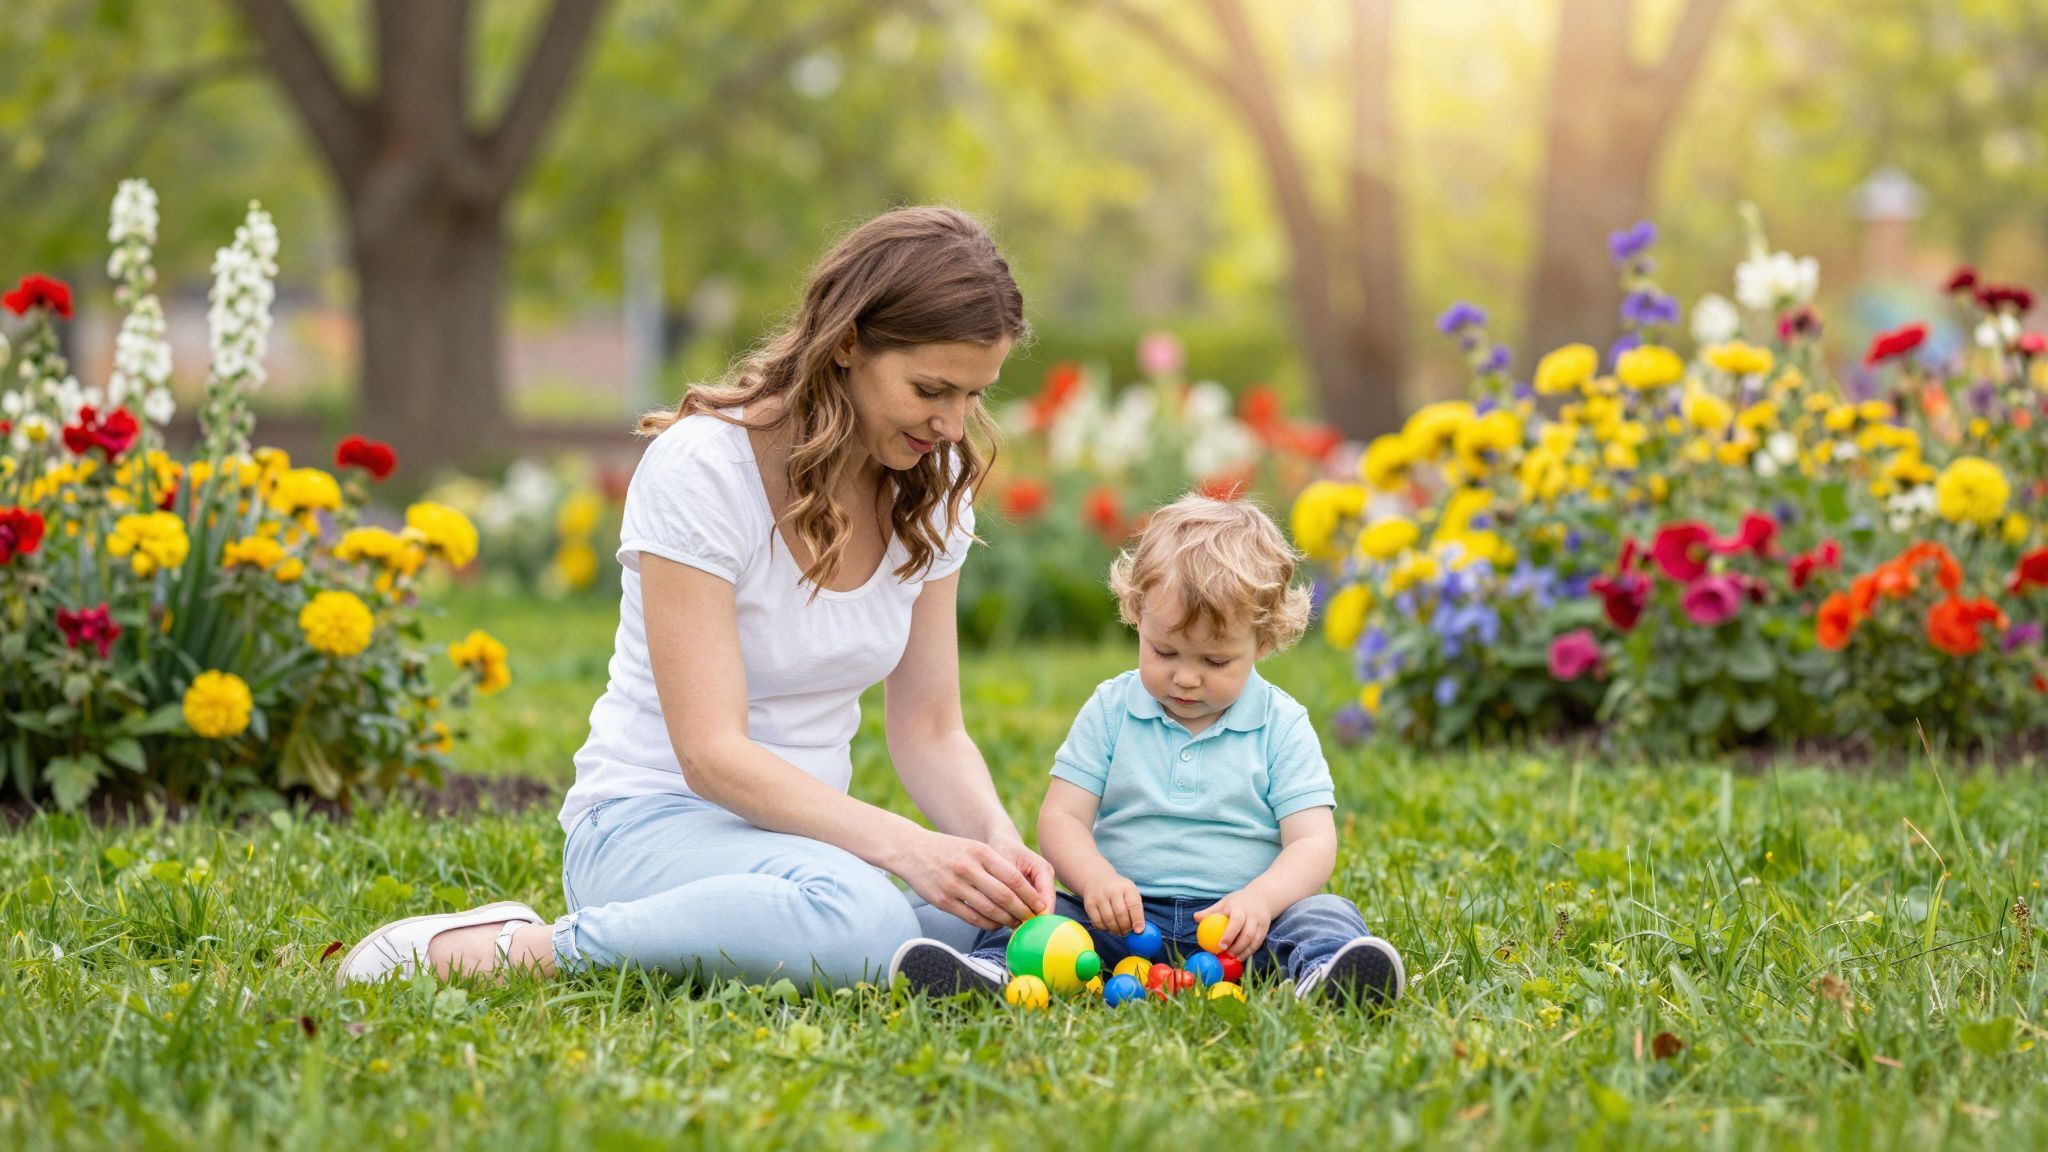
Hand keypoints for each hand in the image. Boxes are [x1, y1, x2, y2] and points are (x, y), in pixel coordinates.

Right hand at [895, 830, 1044, 930]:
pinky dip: (988, 924)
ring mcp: (954, 885)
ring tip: (1016, 924)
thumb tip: (1021, 889)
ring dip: (1006, 920)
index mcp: (980, 852)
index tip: (1040, 906)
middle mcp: (968, 868)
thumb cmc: (948, 850)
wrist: (911, 850)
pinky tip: (995, 924)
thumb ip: (995, 865)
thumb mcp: (973, 848)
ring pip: (989, 910)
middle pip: (1004, 896)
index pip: (1013, 878)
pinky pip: (972, 917)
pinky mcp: (943, 901)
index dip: (1030, 895)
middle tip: (1032, 920)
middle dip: (1022, 911)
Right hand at [1080, 872, 1145, 936]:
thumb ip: (1136, 909)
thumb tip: (1139, 930)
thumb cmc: (1119, 890)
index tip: (1138, 931)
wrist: (1098, 879)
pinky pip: (1097, 922)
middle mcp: (1112, 890)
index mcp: (1127, 887)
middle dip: (1125, 927)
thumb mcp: (1131, 893)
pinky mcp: (1089, 904)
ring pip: (1109, 920)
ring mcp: (1099, 896)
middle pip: (1121, 914)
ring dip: (1115, 930)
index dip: (1137, 920)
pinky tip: (1108, 926)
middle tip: (1127, 932)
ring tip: (1118, 931)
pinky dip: (1104, 928)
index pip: (1134, 905)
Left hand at [1195, 890, 1273, 960]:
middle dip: (1238, 946)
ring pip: (1255, 940)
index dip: (1229, 935)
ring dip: (1244, 951)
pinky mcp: (1265, 928)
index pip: (1236, 922)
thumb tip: (1195, 917)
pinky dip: (1250, 951)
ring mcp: (1261, 922)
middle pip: (1248, 933)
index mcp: (1240, 907)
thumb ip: (1210, 911)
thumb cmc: (1238, 901)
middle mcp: (1252, 914)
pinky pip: (1259, 942)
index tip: (1221, 946)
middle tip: (1227, 955)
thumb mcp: (1224, 902)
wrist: (1261, 897)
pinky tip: (1241, 957)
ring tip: (1233, 958)